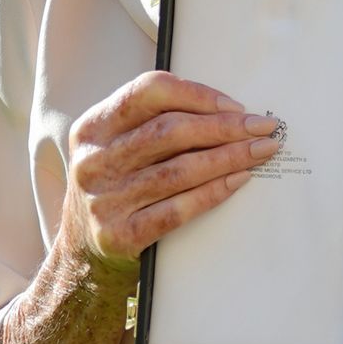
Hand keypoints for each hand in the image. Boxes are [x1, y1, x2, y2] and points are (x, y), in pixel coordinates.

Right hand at [55, 70, 279, 276]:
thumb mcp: (116, 145)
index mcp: (93, 127)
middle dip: (224, 127)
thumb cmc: (114, 186)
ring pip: (180, 170)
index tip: (235, 106)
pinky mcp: (121, 235)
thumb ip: (153, 122)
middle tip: (261, 128)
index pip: (149, 92)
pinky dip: (214, 192)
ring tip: (260, 151)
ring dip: (229, 158)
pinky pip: (178, 209)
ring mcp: (105, 199)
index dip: (197, 95)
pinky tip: (238, 180)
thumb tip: (225, 111)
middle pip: (170, 131)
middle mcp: (95, 160)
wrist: (81, 251)